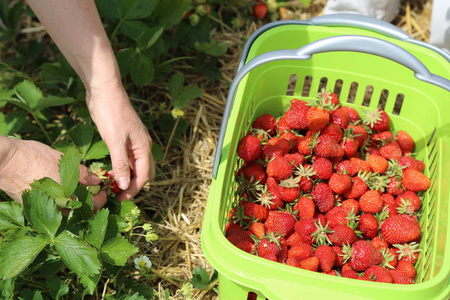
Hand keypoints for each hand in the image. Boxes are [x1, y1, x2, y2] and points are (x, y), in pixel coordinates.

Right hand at [0, 138, 106, 210]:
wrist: (4, 161)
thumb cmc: (33, 158)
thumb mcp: (63, 161)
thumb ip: (83, 174)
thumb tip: (96, 181)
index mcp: (65, 199)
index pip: (91, 206)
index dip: (101, 199)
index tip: (103, 191)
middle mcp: (54, 209)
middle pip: (79, 212)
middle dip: (90, 203)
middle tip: (94, 190)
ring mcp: (42, 209)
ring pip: (66, 211)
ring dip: (76, 203)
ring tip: (80, 189)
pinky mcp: (32, 206)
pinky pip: (53, 208)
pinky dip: (62, 201)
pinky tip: (64, 189)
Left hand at [86, 84, 155, 201]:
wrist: (105, 91)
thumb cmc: (111, 114)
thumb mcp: (115, 141)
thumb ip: (121, 164)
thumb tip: (124, 185)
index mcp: (144, 147)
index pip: (144, 176)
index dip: (133, 189)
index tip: (120, 199)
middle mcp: (142, 146)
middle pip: (143, 173)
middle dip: (132, 185)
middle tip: (116, 195)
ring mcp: (133, 142)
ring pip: (134, 166)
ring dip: (125, 177)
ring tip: (110, 186)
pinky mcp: (123, 139)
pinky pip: (126, 159)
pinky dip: (120, 168)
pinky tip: (109, 172)